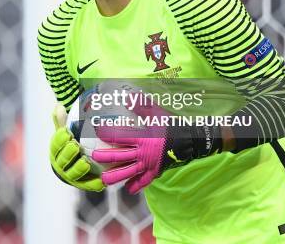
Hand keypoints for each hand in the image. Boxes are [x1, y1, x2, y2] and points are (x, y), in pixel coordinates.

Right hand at [50, 104, 104, 191]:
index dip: (60, 139)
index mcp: (56, 152)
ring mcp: (71, 177)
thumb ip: (62, 120)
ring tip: (85, 162)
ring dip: (78, 168)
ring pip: (73, 174)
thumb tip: (59, 106)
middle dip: (68, 154)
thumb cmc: (72, 142)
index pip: (55, 145)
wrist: (77, 162)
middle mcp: (61, 166)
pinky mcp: (83, 185)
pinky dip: (94, 183)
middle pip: (62, 160)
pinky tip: (102, 180)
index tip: (66, 132)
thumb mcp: (65, 131)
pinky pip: (89, 185)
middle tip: (75, 145)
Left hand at [91, 99, 221, 193]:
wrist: (191, 141)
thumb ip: (141, 105)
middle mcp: (143, 153)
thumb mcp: (157, 113)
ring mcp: (148, 165)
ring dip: (115, 176)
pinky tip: (128, 189)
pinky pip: (144, 182)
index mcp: (142, 138)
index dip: (106, 134)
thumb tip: (128, 96)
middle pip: (119, 157)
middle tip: (93, 157)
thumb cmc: (172, 125)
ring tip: (104, 179)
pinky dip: (135, 186)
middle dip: (104, 157)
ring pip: (128, 173)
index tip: (96, 131)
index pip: (119, 136)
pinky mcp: (155, 172)